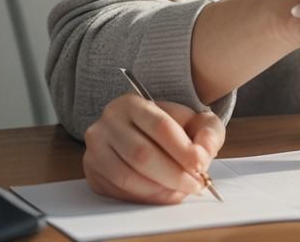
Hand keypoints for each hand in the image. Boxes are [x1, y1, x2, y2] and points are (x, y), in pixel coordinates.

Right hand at [82, 94, 224, 204]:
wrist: (147, 132)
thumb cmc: (172, 127)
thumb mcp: (196, 121)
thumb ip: (207, 132)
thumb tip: (204, 152)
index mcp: (133, 102)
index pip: (159, 126)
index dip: (182, 150)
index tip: (201, 165)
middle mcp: (109, 122)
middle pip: (142, 154)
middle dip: (173, 174)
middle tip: (195, 184)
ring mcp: (96, 148)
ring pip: (128, 176)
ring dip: (159, 189)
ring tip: (181, 190)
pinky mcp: (92, 173)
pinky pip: (118, 191)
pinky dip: (144, 197)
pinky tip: (163, 194)